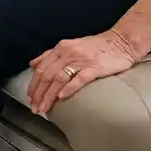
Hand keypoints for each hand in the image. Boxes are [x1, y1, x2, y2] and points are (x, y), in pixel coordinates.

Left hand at [26, 30, 141, 114]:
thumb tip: (32, 64)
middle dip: (38, 94)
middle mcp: (68, 53)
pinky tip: (62, 98)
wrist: (121, 42)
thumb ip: (50, 55)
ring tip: (44, 108)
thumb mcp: (69, 46)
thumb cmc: (95, 47)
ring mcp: (81, 60)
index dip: (33, 85)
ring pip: (59, 79)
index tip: (30, 98)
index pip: (41, 68)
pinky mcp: (94, 68)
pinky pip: (79, 79)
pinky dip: (69, 89)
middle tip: (35, 108)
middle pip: (47, 75)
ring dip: (49, 95)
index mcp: (61, 48)